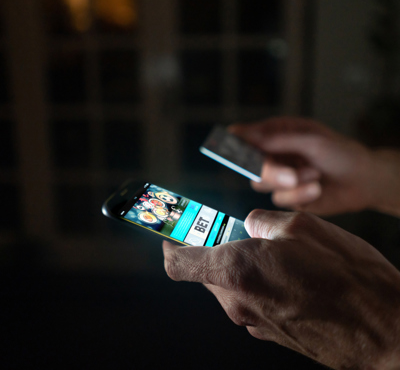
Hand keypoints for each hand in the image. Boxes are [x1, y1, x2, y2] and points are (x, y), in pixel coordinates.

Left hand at [163, 210, 399, 369]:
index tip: (170, 231)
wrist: (385, 331)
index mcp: (236, 270)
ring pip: (231, 286)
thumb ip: (265, 222)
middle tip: (240, 231)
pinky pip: (252, 301)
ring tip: (276, 253)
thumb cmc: (346, 275)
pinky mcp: (272, 334)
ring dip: (242, 266)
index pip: (179, 262)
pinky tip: (290, 276)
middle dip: (218, 248)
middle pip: (208, 271)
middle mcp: (238, 302)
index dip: (169, 243)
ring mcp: (255, 323)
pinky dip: (258, 284)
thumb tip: (252, 224)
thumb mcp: (301, 226)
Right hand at [229, 117, 399, 215]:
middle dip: (270, 171)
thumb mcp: (311, 140)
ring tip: (315, 175)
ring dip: (290, 182)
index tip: (222, 147)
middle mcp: (273, 155)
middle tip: (292, 176)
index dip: (233, 142)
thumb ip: (277, 139)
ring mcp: (279, 176)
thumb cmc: (341, 152)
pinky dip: (300, 195)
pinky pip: (280, 199)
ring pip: (260, 183)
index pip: (246, 136)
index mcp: (277, 134)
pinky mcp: (287, 196)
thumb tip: (244, 133)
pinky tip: (317, 188)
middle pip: (248, 164)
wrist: (363, 181)